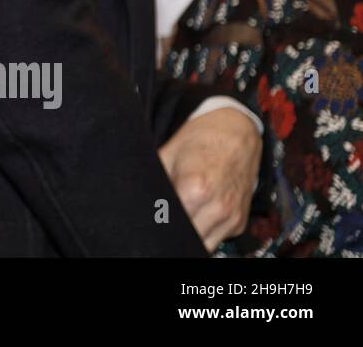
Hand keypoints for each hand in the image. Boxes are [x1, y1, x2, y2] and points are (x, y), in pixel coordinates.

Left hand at [158, 107, 260, 251]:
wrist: (236, 131)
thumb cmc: (200, 139)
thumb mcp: (168, 153)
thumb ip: (154, 180)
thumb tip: (136, 200)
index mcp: (195, 189)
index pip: (168, 222)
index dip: (157, 219)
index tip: (152, 214)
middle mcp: (217, 207)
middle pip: (185, 238)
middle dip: (172, 230)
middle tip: (164, 217)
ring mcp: (231, 217)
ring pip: (203, 245)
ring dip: (189, 235)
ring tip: (179, 217)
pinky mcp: (239, 222)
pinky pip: (217, 238)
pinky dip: (205, 232)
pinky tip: (198, 214)